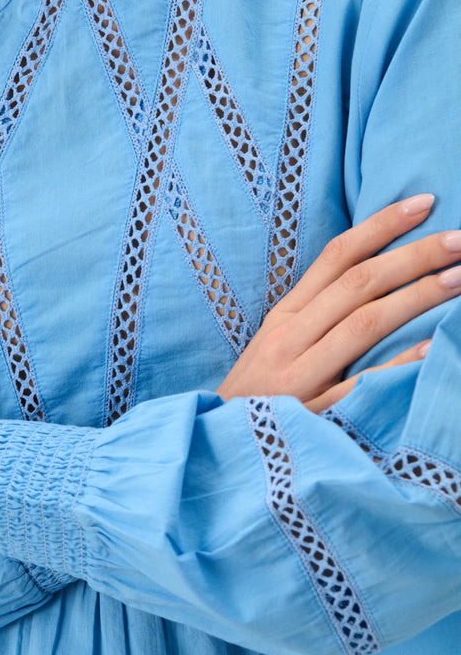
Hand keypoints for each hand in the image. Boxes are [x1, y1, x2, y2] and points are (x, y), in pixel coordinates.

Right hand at [217, 193, 460, 411]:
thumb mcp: (276, 344)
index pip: (337, 256)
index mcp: (285, 315)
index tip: (425, 203)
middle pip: (359, 283)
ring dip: (417, 297)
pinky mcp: (311, 413)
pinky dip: (398, 363)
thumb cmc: (257, 395)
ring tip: (459, 278)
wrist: (218, 451)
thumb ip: (317, 313)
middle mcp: (290, 337)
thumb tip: (374, 276)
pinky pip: (361, 383)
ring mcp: (299, 375)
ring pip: (364, 324)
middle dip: (414, 256)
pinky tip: (433, 347)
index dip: (382, 226)